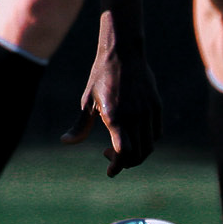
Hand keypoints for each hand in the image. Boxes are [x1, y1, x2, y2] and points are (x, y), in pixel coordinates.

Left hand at [61, 46, 163, 175]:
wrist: (124, 52)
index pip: (123, 152)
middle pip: (138, 154)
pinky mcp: (156, 106)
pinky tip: (133, 135)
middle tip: (109, 155)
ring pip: (149, 146)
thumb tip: (66, 142)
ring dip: (137, 154)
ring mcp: (148, 111)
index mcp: (115, 116)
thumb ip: (80, 125)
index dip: (117, 166)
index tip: (110, 171)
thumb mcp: (87, 101)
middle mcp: (134, 116)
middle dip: (125, 163)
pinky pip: (156, 133)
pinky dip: (147, 141)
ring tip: (121, 147)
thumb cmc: (101, 76)